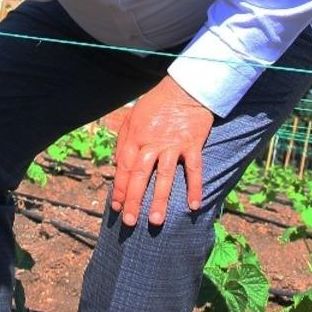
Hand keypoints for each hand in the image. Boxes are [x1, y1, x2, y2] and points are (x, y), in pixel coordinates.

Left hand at [111, 76, 213, 226]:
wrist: (184, 89)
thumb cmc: (155, 104)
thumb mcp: (132, 118)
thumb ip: (124, 142)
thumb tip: (119, 167)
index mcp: (135, 136)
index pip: (124, 168)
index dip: (120, 189)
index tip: (117, 207)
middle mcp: (152, 142)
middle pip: (140, 175)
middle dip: (133, 200)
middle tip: (130, 222)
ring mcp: (173, 144)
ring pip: (164, 176)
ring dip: (160, 200)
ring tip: (156, 221)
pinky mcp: (192, 144)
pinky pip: (194, 169)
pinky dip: (194, 188)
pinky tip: (193, 206)